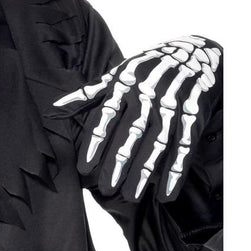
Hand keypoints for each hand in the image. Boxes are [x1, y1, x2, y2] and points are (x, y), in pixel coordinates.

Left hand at [52, 35, 221, 201]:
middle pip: (131, 134)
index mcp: (124, 85)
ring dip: (144, 172)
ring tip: (130, 196)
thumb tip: (53, 110)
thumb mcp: (117, 75)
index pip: (106, 117)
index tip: (83, 168)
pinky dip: (175, 172)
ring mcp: (172, 107)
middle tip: (106, 188)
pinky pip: (183, 148)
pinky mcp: (193, 117)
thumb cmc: (146, 69)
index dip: (95, 143)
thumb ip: (87, 95)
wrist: (197, 54)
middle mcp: (147, 95)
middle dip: (117, 163)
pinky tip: (165, 194)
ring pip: (156, 144)